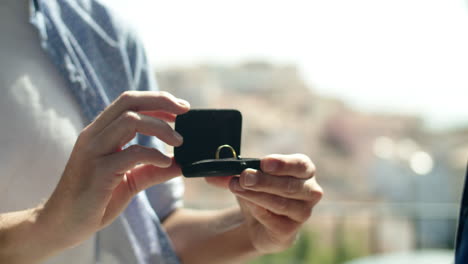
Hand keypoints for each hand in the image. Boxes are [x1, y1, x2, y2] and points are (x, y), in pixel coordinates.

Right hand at [39, 91, 188, 250]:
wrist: (63, 225)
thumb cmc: (95, 201)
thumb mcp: (129, 181)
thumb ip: (151, 170)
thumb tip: (179, 165)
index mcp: (100, 133)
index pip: (128, 102)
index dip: (157, 100)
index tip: (181, 109)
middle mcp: (94, 136)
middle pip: (129, 102)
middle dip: (161, 101)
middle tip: (185, 112)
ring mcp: (93, 151)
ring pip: (130, 120)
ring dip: (161, 128)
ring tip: (179, 142)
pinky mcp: (98, 171)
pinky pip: (131, 153)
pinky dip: (154, 154)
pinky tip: (166, 164)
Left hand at [206, 154, 322, 253]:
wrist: (261, 222)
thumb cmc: (259, 191)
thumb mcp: (247, 178)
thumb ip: (231, 172)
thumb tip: (210, 172)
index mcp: (304, 170)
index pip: (300, 165)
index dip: (283, 164)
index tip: (264, 163)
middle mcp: (310, 191)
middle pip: (290, 185)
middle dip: (264, 181)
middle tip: (244, 177)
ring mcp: (303, 213)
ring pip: (282, 203)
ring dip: (257, 195)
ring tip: (236, 187)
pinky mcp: (291, 230)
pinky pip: (275, 221)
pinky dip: (260, 212)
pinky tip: (249, 205)